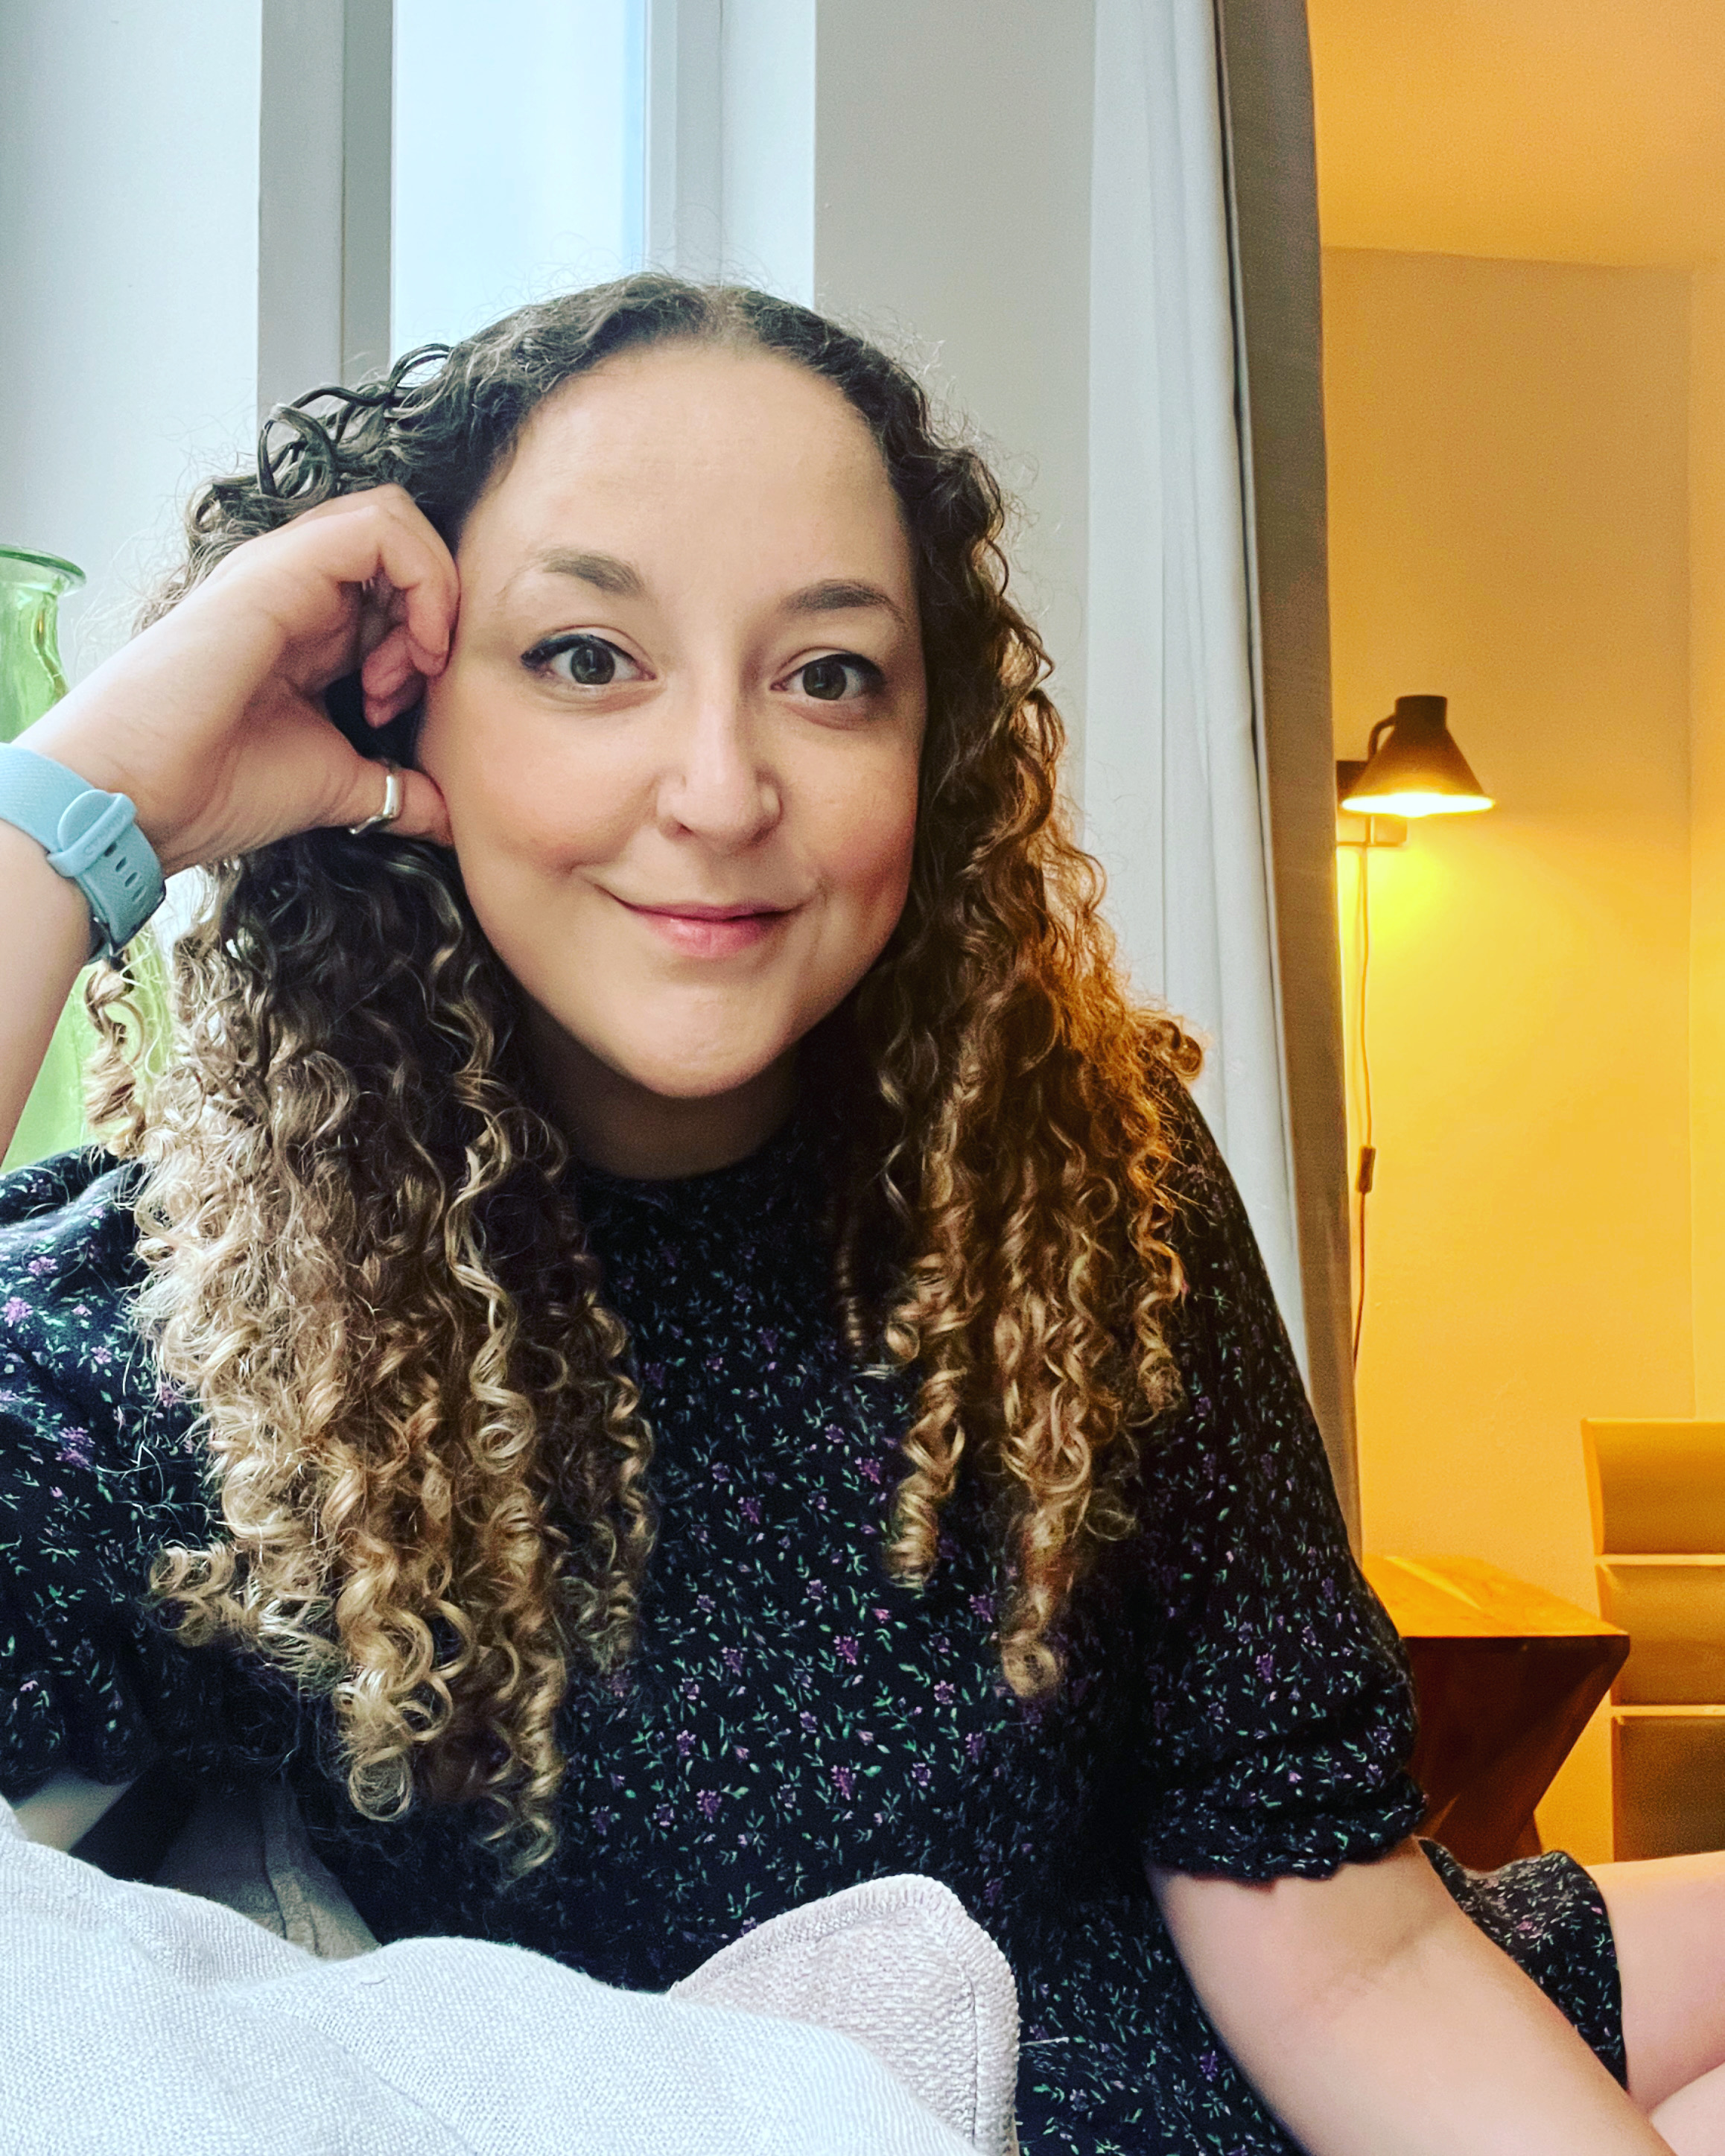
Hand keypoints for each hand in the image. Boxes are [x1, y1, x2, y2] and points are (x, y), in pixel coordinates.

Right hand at [20, 486, 458, 875]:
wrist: (142, 796)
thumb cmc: (216, 789)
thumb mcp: (338, 787)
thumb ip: (398, 790)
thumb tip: (453, 816)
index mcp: (309, 629)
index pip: (397, 586)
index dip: (428, 640)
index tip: (403, 711)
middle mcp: (298, 589)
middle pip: (404, 547)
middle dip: (437, 614)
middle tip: (409, 690)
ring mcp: (286, 571)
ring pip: (398, 521)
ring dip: (432, 595)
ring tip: (410, 669)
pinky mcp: (281, 567)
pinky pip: (381, 527)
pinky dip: (425, 580)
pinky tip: (416, 648)